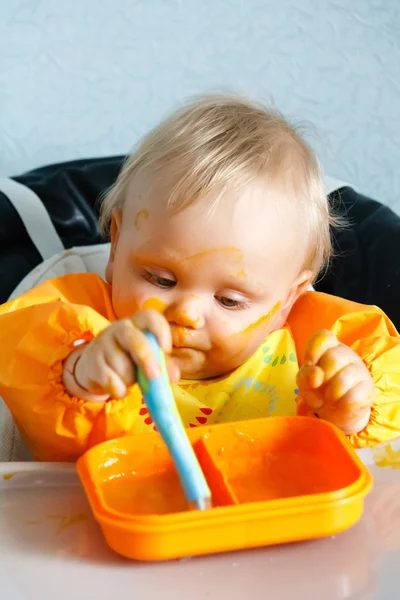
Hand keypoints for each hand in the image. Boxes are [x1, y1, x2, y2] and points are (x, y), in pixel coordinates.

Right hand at [63, 310, 179, 401]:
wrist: (93, 368)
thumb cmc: (128, 360)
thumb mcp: (147, 359)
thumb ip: (162, 364)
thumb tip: (174, 376)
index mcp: (139, 323)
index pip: (150, 316)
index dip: (160, 331)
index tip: (166, 349)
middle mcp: (120, 328)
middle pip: (133, 339)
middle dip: (145, 358)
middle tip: (154, 375)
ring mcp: (103, 342)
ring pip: (122, 365)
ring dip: (130, 380)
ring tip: (128, 378)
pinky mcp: (92, 360)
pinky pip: (110, 380)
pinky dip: (119, 390)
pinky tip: (118, 387)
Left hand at [296, 330, 375, 434]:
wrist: (336, 411)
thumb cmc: (318, 389)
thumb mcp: (305, 382)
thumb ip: (305, 375)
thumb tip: (317, 375)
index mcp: (329, 346)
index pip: (324, 337)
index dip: (314, 349)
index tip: (309, 363)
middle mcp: (347, 354)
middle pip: (333, 358)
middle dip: (322, 378)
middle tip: (320, 387)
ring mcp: (361, 370)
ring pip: (343, 380)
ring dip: (330, 394)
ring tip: (329, 398)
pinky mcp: (369, 389)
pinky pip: (352, 397)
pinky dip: (341, 404)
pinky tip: (341, 403)